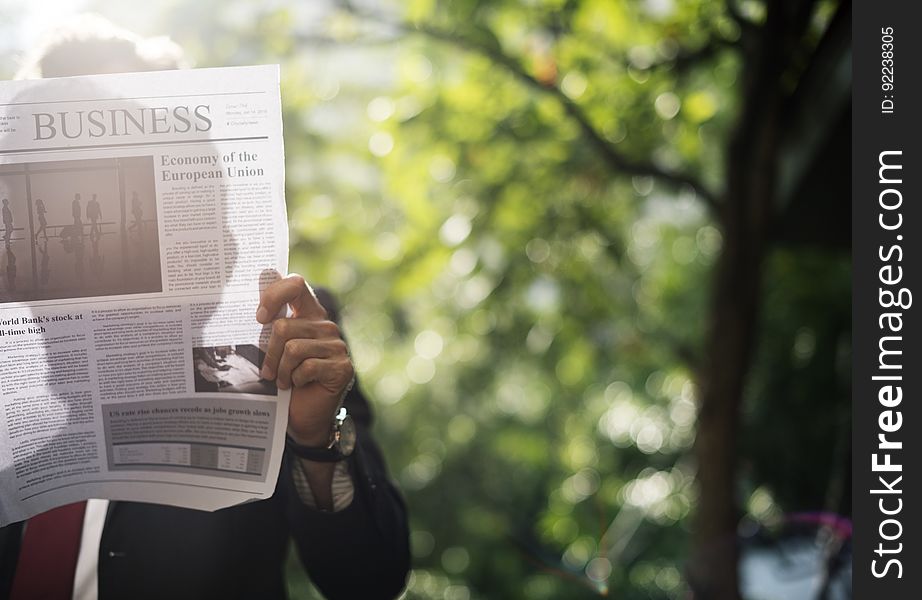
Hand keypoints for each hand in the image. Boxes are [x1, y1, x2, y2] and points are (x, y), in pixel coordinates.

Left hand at [256, 274, 353, 446]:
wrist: (303, 416)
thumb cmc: (285, 380)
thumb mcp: (274, 349)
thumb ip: (270, 324)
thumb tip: (257, 298)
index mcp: (309, 313)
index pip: (296, 284)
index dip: (274, 294)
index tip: (259, 318)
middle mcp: (325, 326)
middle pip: (284, 326)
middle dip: (268, 353)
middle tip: (266, 371)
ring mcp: (337, 346)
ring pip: (293, 349)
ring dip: (280, 370)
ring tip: (282, 381)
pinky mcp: (342, 367)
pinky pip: (307, 367)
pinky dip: (295, 379)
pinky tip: (298, 385)